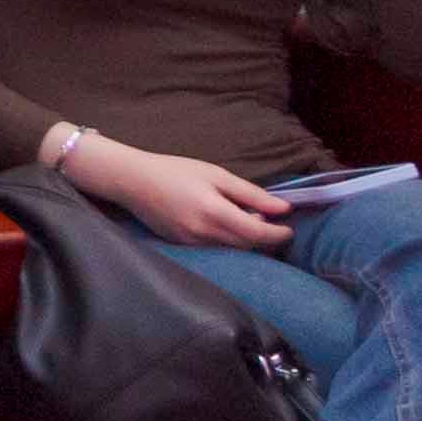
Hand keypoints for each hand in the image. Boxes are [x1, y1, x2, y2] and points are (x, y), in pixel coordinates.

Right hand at [69, 132, 298, 248]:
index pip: (257, 234)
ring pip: (231, 249)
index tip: (289, 228)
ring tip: (247, 221)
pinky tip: (223, 225)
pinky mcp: (182, 246)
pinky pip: (213, 248)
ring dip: (245, 240)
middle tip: (271, 222)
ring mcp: (191, 243)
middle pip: (246, 245)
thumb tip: (283, 208)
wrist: (132, 180)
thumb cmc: (175, 171)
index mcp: (215, 213)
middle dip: (264, 237)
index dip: (278, 234)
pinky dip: (226, 240)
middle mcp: (204, 233)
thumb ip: (251, 194)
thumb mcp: (216, 174)